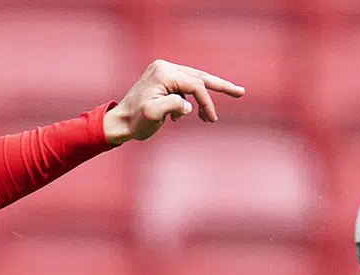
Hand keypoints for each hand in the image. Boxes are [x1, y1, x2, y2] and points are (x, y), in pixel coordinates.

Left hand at [103, 60, 245, 143]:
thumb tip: (188, 106)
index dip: (207, 102)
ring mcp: (163, 71)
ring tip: (209, 118)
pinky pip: (183, 87)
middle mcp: (165, 67)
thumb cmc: (135, 122)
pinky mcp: (161, 78)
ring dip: (203, 98)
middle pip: (199, 77)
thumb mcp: (153, 115)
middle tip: (241, 92)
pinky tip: (182, 115)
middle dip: (221, 86)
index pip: (195, 85)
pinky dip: (188, 100)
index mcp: (164, 73)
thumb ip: (172, 107)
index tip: (211, 119)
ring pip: (193, 82)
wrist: (118, 123)